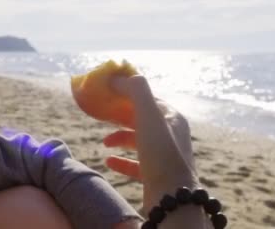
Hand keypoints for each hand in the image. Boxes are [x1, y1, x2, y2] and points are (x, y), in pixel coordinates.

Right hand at [104, 76, 198, 212]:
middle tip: (102, 115)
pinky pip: (136, 165)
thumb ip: (136, 90)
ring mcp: (164, 157)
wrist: (172, 197)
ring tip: (105, 142)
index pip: (149, 98)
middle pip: (142, 119)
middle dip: (121, 116)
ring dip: (120, 138)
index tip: (108, 92)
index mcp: (172, 118)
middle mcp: (171, 135)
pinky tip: (109, 161)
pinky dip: (122, 161)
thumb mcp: (149, 116)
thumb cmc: (161, 153)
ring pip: (138, 142)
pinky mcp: (157, 176)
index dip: (128, 93)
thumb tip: (118, 76)